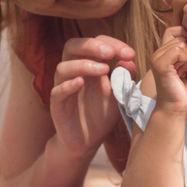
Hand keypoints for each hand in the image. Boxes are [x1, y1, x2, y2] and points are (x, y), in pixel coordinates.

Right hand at [49, 36, 135, 161]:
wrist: (87, 143)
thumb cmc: (102, 115)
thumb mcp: (118, 95)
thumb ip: (124, 78)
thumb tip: (130, 61)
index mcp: (88, 65)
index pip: (94, 43)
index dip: (111, 44)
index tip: (129, 54)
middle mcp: (73, 73)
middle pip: (72, 46)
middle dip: (91, 46)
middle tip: (110, 53)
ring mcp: (62, 88)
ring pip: (63, 67)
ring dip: (83, 65)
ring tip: (103, 70)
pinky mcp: (57, 106)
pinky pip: (57, 92)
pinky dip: (67, 85)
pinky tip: (80, 83)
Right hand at [151, 27, 186, 111]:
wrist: (175, 106)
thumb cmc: (182, 88)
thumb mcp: (185, 64)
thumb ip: (186, 50)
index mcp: (161, 51)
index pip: (176, 30)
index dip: (186, 38)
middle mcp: (156, 52)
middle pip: (180, 35)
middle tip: (184, 68)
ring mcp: (156, 58)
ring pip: (181, 43)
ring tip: (182, 72)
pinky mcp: (160, 64)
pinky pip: (179, 51)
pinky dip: (185, 62)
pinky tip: (182, 73)